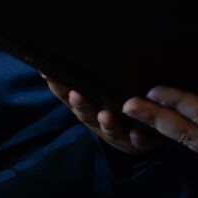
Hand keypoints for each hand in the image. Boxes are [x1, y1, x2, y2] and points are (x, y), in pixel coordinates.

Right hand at [46, 76, 161, 153]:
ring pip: (111, 130)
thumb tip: (64, 55)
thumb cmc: (120, 108)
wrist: (148, 134)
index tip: (49, 75)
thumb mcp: (104, 89)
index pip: (69, 97)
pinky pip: (140, 141)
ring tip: (105, 116)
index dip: (58, 88)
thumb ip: (90, 74)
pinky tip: (136, 133)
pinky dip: (137, 138)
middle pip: (88, 115)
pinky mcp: (141, 141)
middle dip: (81, 106)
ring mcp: (120, 134)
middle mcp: (101, 123)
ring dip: (107, 124)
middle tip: (75, 95)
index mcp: (89, 109)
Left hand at [123, 60, 197, 189]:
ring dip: (159, 128)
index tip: (154, 90)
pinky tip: (162, 128)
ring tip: (135, 115)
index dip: (179, 101)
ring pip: (186, 142)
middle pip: (185, 133)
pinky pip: (194, 146)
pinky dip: (174, 135)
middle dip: (154, 118)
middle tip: (125, 105)